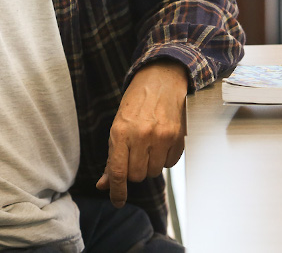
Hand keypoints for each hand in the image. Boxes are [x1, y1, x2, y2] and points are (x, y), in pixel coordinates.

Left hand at [96, 60, 187, 206]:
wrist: (161, 80)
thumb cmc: (136, 103)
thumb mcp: (117, 127)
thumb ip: (112, 158)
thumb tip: (104, 185)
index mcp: (121, 132)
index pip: (118, 172)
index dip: (117, 191)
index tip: (117, 202)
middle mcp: (142, 135)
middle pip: (137, 176)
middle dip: (134, 170)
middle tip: (135, 153)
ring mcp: (162, 136)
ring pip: (154, 172)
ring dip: (150, 165)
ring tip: (149, 144)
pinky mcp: (178, 137)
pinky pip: (170, 164)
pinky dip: (164, 158)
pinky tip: (161, 142)